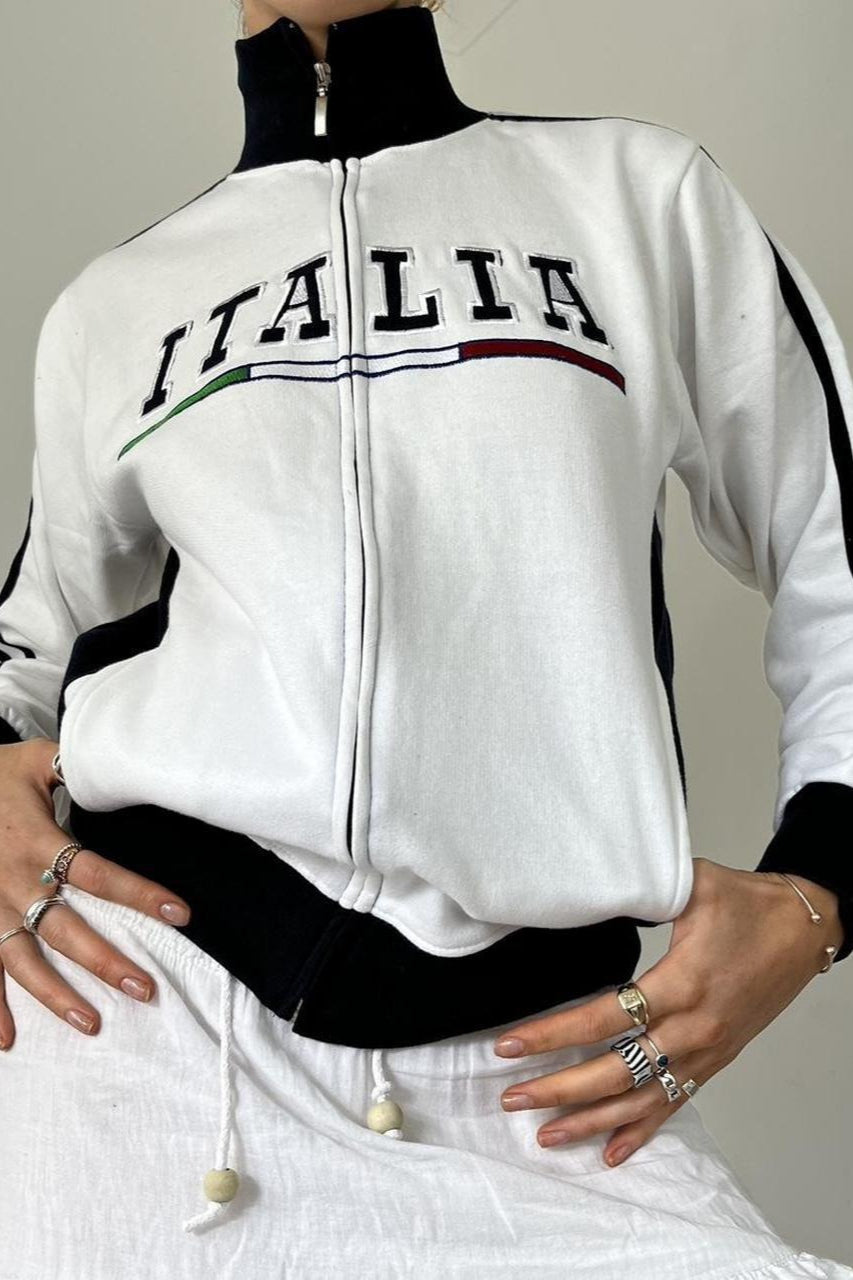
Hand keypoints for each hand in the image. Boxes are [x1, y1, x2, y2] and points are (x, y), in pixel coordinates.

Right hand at [0, 736, 192, 1050]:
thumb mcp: (34, 759)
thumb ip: (77, 767)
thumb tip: (126, 764)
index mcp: (35, 840)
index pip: (97, 872)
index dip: (139, 893)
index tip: (181, 914)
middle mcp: (11, 881)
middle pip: (64, 928)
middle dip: (106, 961)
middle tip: (146, 989)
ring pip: (22, 959)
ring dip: (55, 995)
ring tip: (92, 1023)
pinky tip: (7, 1040)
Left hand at [490, 856, 843, 1167]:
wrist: (805, 928)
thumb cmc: (749, 904)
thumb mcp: (692, 884)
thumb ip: (640, 888)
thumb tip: (589, 885)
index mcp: (682, 983)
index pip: (603, 1018)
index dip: (553, 1034)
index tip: (509, 1045)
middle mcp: (693, 1028)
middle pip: (616, 1071)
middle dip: (559, 1089)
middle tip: (511, 1098)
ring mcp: (706, 1051)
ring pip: (642, 1099)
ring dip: (591, 1120)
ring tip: (546, 1134)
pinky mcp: (716, 1061)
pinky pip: (675, 1104)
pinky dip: (641, 1131)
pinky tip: (611, 1153)